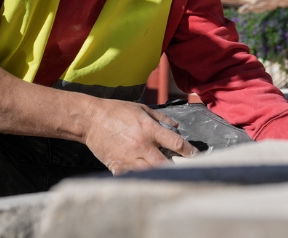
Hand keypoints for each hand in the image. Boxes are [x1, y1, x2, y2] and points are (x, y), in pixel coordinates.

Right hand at [82, 99, 196, 173]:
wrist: (90, 119)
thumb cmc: (117, 111)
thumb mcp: (142, 109)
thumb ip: (162, 118)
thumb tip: (177, 126)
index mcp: (149, 130)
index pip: (176, 143)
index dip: (189, 151)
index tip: (196, 155)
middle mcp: (141, 145)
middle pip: (164, 163)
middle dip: (176, 167)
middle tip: (183, 169)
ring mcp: (128, 157)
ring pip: (149, 173)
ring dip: (159, 174)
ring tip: (166, 174)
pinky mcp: (116, 165)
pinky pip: (131, 176)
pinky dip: (138, 178)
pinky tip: (144, 177)